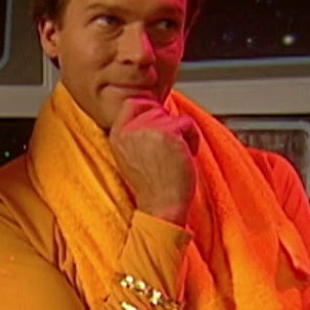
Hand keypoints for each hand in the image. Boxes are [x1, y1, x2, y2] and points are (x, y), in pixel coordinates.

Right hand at [108, 97, 197, 224]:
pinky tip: (183, 157)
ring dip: (180, 134)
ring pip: (172, 115)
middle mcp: (129, 129)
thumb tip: (153, 111)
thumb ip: (135, 132)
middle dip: (166, 126)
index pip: (132, 104)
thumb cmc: (152, 185)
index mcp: (117, 134)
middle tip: (166, 152)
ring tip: (174, 156)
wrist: (160, 205)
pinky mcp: (168, 132)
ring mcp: (148, 129)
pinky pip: (187, 123)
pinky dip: (192, 139)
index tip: (156, 132)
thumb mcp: (131, 155)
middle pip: (155, 108)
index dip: (149, 112)